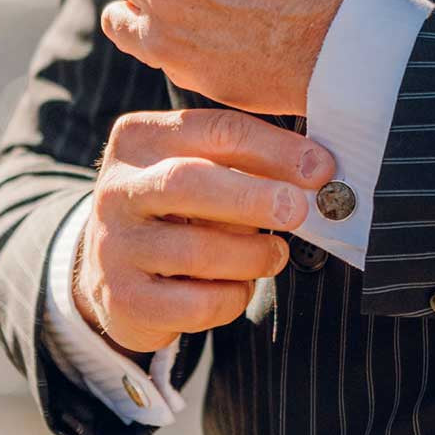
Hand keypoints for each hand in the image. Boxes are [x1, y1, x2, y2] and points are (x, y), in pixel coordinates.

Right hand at [72, 107, 336, 354]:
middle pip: (190, 183)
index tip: (321, 168)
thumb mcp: (200, 170)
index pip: (216, 131)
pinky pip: (197, 303)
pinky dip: (233, 297)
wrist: (114, 274)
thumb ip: (248, 162)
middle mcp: (117, 188)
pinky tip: (237, 287)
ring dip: (253, 255)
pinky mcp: (122, 299)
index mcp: (140, 139)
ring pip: (199, 250)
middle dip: (255, 198)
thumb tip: (317, 170)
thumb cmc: (177, 211)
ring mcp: (113, 246)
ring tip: (273, 254)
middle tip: (298, 210)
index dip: (276, 149)